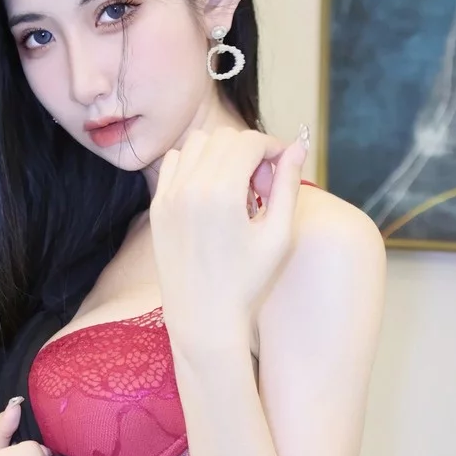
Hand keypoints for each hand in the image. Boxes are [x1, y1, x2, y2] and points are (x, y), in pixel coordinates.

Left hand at [151, 126, 309, 350]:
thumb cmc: (246, 283)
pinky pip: (175, 162)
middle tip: (260, 185)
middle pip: (224, 138)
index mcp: (221, 194)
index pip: (249, 142)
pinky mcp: (158, 206)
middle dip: (249, 150)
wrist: (202, 317)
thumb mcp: (277, 235)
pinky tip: (211, 191)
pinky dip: (195, 163)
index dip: (272, 147)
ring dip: (221, 153)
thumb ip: (288, 185)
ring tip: (236, 187)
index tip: (281, 167)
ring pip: (197, 143)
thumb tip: (297, 146)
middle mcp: (190, 188)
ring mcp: (168, 196)